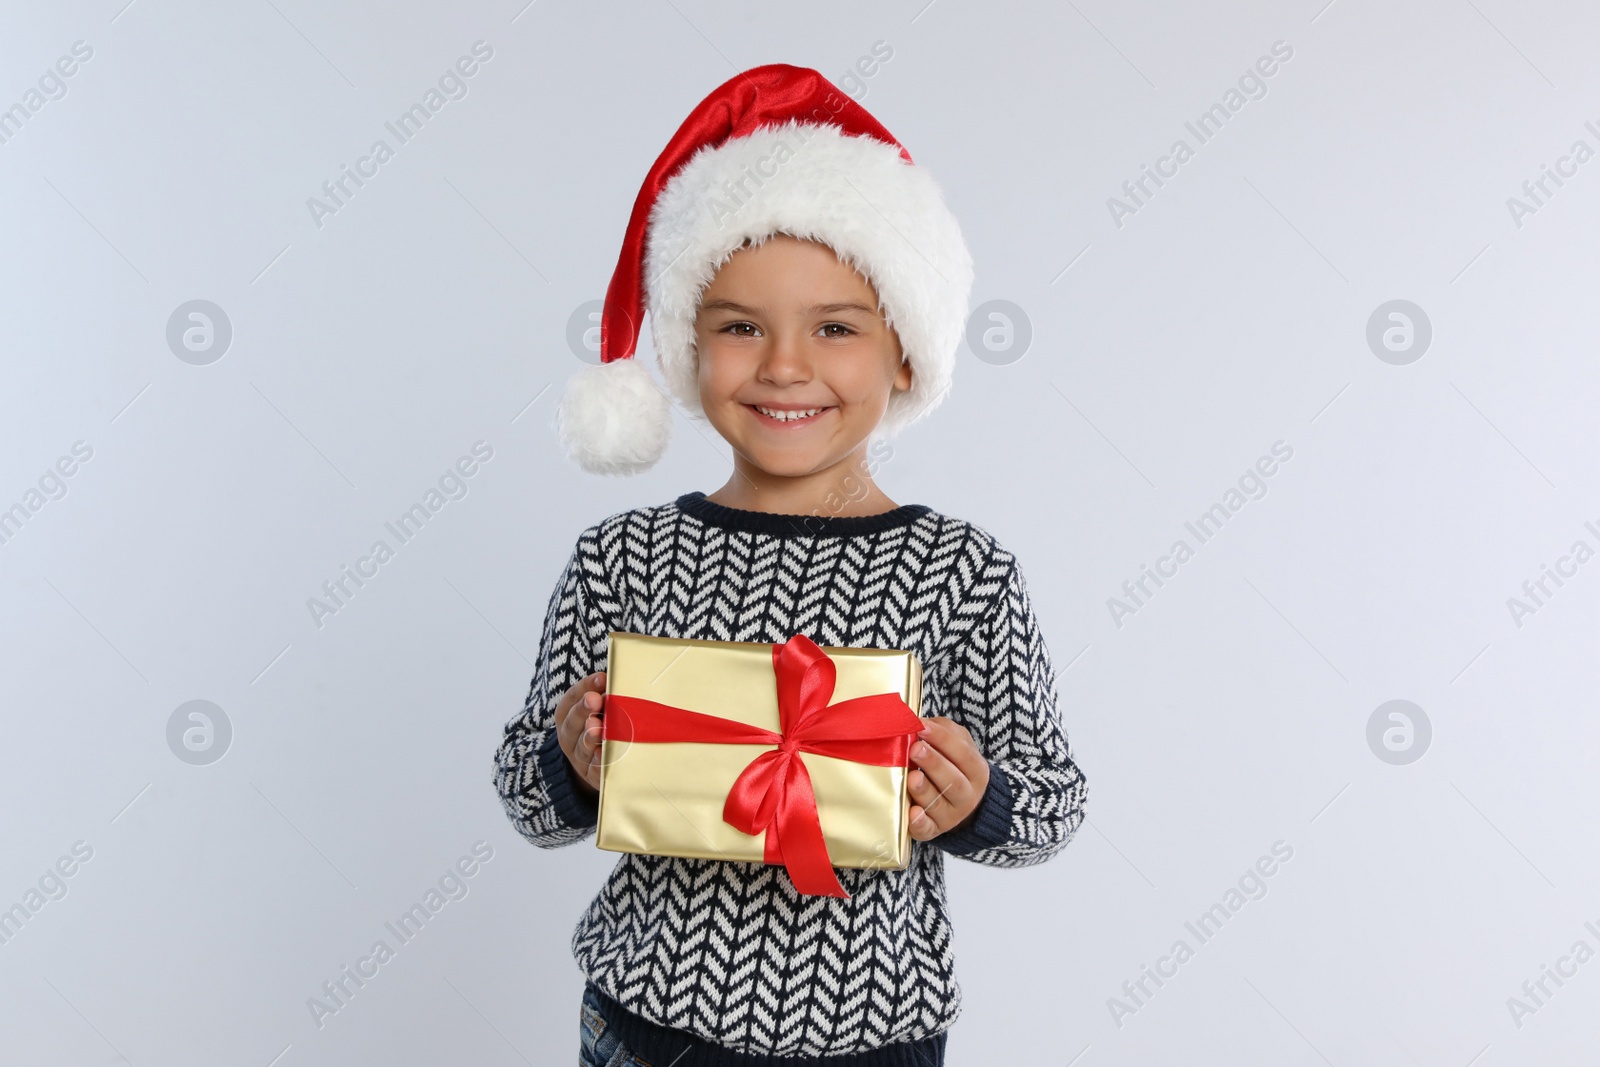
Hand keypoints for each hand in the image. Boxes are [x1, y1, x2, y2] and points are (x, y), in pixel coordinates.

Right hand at [554, 671, 606, 794]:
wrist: (591, 765)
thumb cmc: (599, 726)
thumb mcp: (595, 709)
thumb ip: (604, 694)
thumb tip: (619, 678)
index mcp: (567, 716)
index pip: (571, 698)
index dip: (585, 687)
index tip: (602, 678)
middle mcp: (570, 736)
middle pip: (573, 722)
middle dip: (583, 710)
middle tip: (594, 700)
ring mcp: (580, 758)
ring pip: (583, 747)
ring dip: (590, 737)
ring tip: (597, 728)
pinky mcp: (592, 776)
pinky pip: (595, 770)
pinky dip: (599, 762)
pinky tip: (605, 754)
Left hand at [907, 716, 989, 840]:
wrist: (965, 804)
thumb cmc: (955, 766)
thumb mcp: (958, 744)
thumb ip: (943, 730)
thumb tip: (920, 721)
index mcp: (976, 770)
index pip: (963, 754)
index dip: (943, 740)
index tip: (922, 727)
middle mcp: (966, 795)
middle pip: (952, 780)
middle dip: (934, 764)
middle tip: (915, 748)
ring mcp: (950, 815)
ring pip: (938, 804)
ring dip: (924, 791)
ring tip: (912, 777)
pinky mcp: (933, 830)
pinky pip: (927, 830)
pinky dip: (920, 823)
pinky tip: (912, 812)